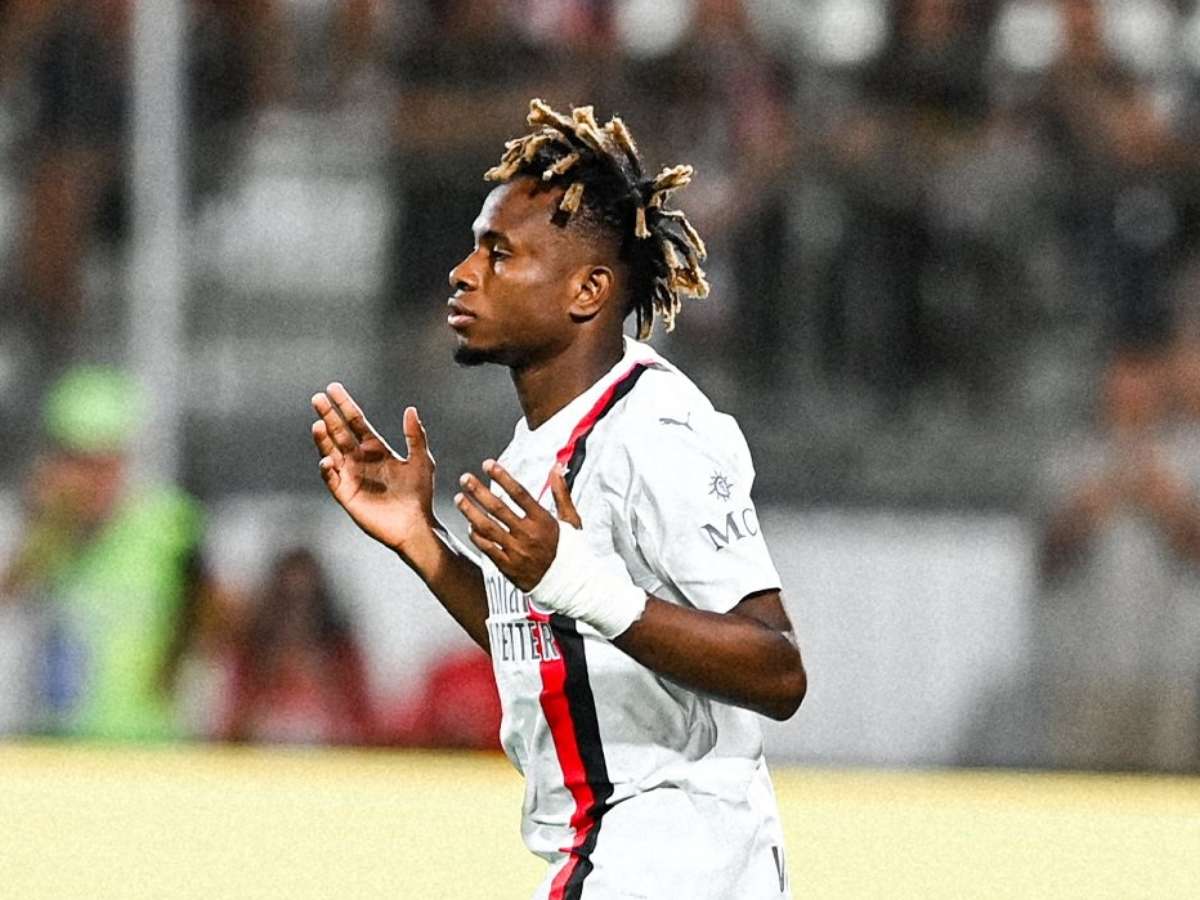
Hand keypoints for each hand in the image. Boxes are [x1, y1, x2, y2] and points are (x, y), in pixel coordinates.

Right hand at [310, 383, 435, 552]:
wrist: (415, 525)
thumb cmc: (420, 494)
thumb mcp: (421, 461)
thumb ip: (415, 436)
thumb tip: (410, 409)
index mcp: (376, 449)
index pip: (356, 422)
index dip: (345, 405)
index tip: (333, 388)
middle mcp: (359, 459)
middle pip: (339, 432)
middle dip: (329, 415)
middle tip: (317, 398)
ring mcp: (351, 476)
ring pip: (331, 452)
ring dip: (323, 439)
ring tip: (318, 424)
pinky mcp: (346, 494)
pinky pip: (331, 479)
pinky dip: (327, 469)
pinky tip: (326, 460)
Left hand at [454, 460, 580, 591]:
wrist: (569, 584)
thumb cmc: (569, 550)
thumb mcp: (570, 519)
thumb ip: (561, 492)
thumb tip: (557, 467)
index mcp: (543, 521)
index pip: (519, 494)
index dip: (502, 477)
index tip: (488, 464)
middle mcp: (528, 534)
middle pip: (498, 508)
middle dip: (479, 491)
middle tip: (465, 479)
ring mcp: (516, 551)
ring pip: (487, 528)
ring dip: (471, 512)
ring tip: (459, 499)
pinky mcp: (508, 566)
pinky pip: (487, 548)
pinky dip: (476, 536)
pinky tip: (469, 526)